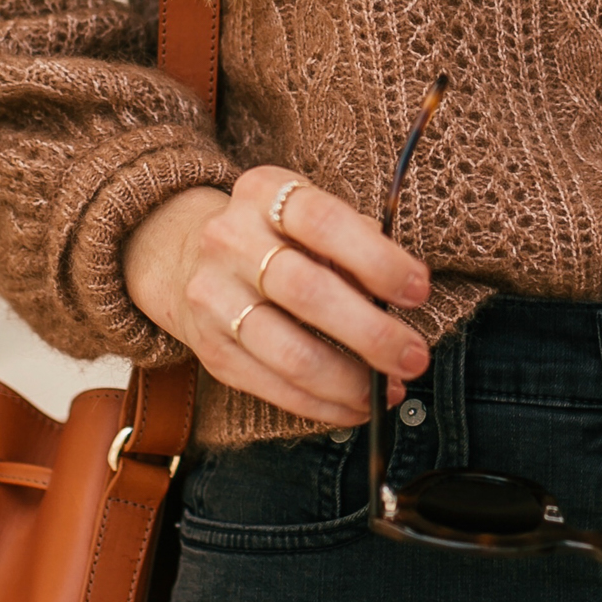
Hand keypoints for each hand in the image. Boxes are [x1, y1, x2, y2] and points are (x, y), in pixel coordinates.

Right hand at [124, 169, 430, 425]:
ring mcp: (213, 297)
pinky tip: (354, 406)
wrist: (183, 255)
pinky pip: (272, 387)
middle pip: (307, 292)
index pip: (324, 221)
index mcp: (264, 194)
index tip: (418, 290)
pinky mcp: (210, 349)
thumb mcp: (306, 216)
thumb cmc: (271, 236)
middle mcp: (230, 241)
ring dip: (349, 380)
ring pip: (289, 351)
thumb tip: (403, 296)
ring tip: (386, 389)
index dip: (377, 259)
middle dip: (371, 333)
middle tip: (413, 356)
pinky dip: (322, 405)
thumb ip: (354, 244)